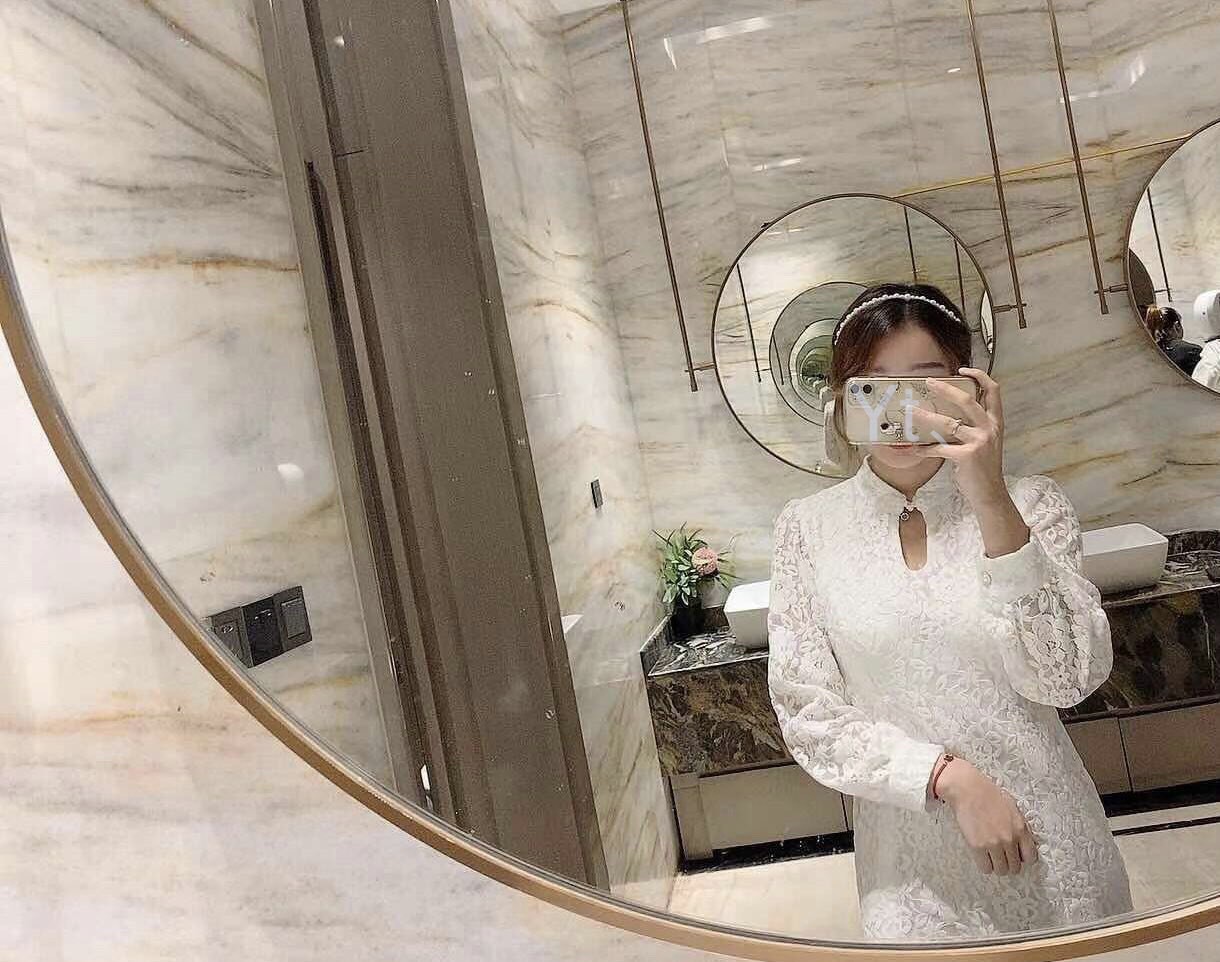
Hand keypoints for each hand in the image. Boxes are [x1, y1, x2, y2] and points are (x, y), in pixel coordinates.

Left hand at [911, 368, 1030, 558]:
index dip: (980, 376)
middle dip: (947, 389)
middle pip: (968, 401)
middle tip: (929, 382)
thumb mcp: (984, 443)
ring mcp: (979, 441)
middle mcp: (990, 428)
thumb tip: (946, 415)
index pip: (994, 391)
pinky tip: (912, 449)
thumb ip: (972, 427)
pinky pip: (939, 448)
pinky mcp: (967, 456)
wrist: (990, 494)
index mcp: (995, 422)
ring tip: (911, 412)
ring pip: (949, 423)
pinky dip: (923, 449)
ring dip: (927, 416)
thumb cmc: (983, 468)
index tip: (964, 369)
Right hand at [935, 756, 1038, 875]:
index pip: (1030, 857)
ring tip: (991, 858)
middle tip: (1001, 857)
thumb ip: (1019, 826)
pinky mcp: (978, 847)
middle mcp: (1009, 839)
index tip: (1016, 855)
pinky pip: (985, 868)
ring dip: (997, 866)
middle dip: (1008, 863)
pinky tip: (982, 857)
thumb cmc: (989, 794)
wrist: (968, 789)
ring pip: (1001, 870)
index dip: (1023, 858)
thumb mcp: (1012, 808)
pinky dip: (985, 865)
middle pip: (1015, 867)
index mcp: (1020, 829)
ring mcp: (993, 844)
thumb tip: (1022, 842)